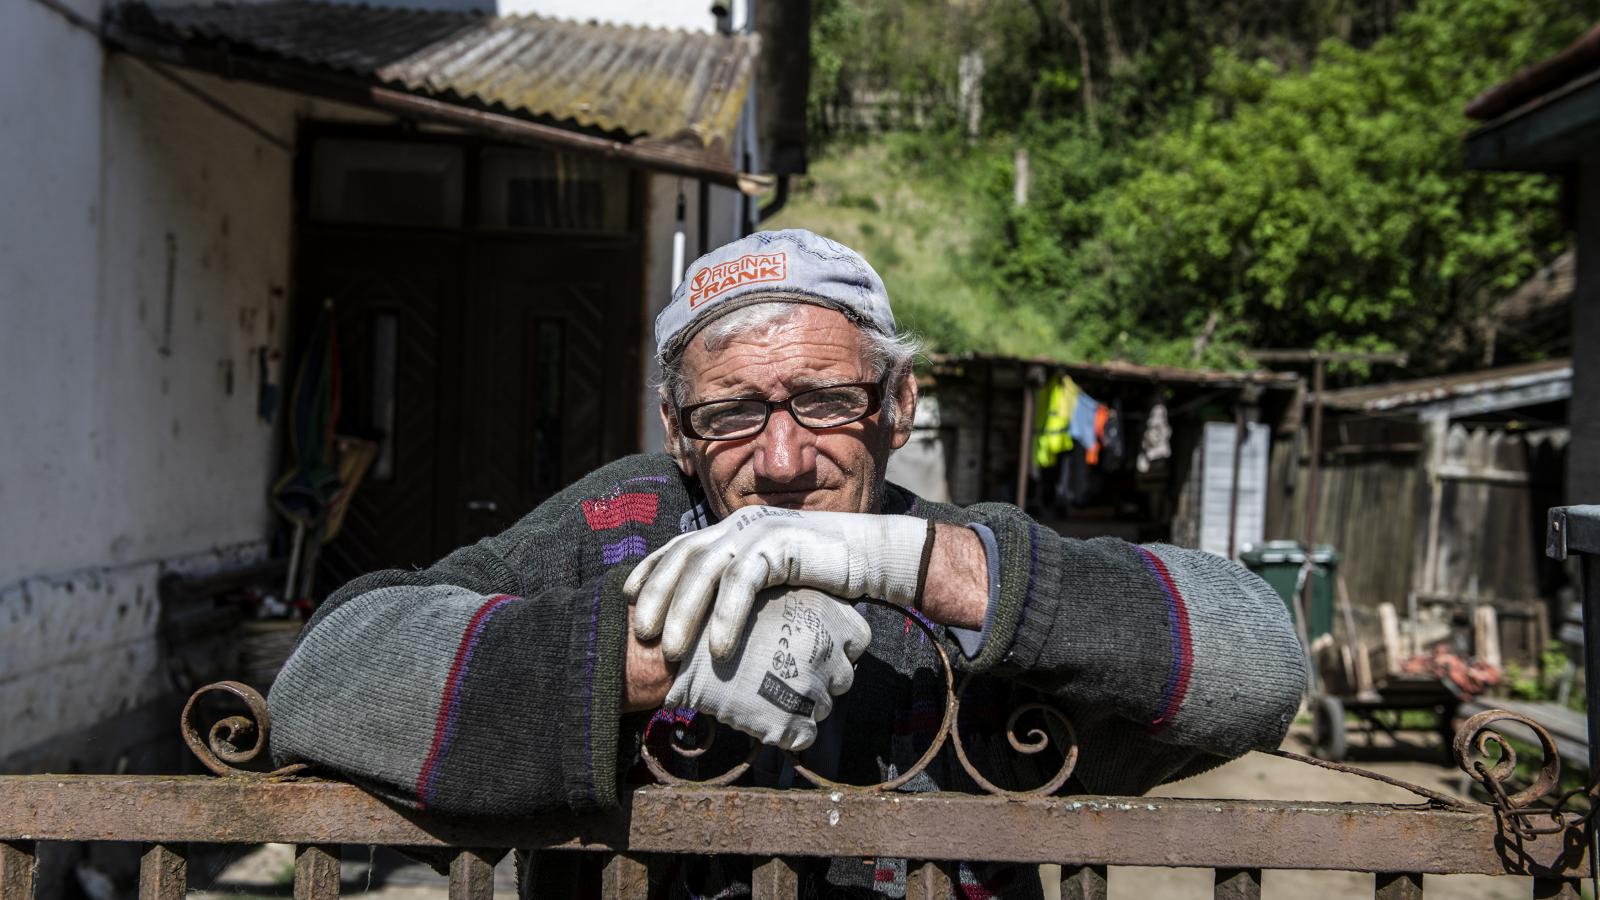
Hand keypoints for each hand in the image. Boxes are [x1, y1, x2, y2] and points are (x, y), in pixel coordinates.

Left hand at [626, 507, 927, 659]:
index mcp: (734, 529)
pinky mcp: (781, 543)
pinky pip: (742, 581)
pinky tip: (717, 648)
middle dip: (655, 595)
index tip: (627, 599)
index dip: (650, 570)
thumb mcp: (775, 580)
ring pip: (706, 569)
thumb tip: (714, 629)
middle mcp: (740, 524)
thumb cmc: (824, 575)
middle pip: (683, 556)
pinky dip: (725, 616)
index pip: (681, 545)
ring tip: (669, 651)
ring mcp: (759, 530)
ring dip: (682, 612)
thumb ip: (745, 589)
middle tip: (640, 634)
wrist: (873, 556)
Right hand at [664, 587, 871, 750]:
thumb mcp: (764, 590)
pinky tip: (761, 712)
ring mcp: (812, 688)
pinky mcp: (792, 722)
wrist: (676, 644)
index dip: (835, 643)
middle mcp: (828, 650)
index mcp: (827, 613)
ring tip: (763, 687)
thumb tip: (817, 621)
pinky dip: (787, 731)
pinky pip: (804, 736)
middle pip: (844, 675)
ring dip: (800, 702)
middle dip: (819, 676)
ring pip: (822, 706)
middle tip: (781, 668)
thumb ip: (800, 604)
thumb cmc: (715, 614)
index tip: (808, 643)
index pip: (859, 637)